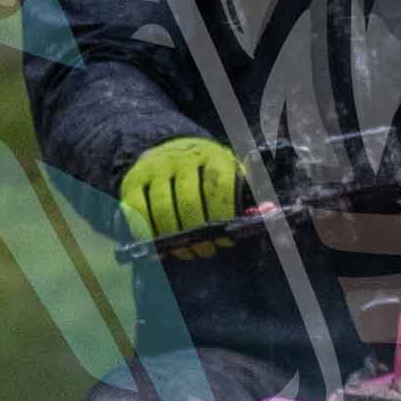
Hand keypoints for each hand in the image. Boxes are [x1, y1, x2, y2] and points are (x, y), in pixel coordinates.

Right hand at [119, 136, 253, 241]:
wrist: (169, 149)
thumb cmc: (207, 174)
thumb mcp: (230, 174)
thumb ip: (246, 193)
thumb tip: (267, 213)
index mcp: (212, 156)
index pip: (218, 186)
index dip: (222, 215)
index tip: (226, 237)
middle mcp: (181, 157)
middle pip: (188, 201)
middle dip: (198, 233)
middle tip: (206, 250)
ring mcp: (155, 167)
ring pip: (162, 209)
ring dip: (175, 237)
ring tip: (187, 250)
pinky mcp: (133, 179)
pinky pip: (136, 211)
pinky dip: (147, 232)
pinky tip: (160, 243)